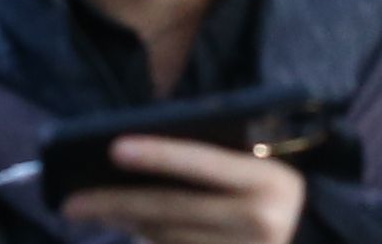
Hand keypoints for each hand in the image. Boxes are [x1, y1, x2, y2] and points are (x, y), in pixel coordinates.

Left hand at [60, 136, 309, 243]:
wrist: (309, 236)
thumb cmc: (271, 188)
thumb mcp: (258, 163)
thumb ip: (216, 155)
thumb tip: (137, 153)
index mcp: (270, 180)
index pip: (204, 163)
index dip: (159, 154)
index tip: (114, 147)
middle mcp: (262, 222)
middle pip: (174, 209)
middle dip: (117, 201)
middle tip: (72, 201)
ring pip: (168, 237)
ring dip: (125, 223)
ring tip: (88, 211)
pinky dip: (148, 241)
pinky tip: (122, 228)